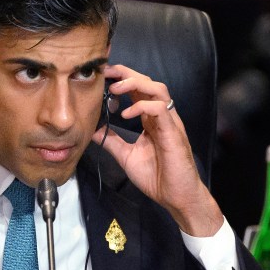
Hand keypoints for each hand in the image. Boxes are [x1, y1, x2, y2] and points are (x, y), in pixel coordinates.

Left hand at [93, 65, 223, 236]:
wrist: (176, 197)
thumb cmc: (157, 177)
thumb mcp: (126, 156)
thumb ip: (112, 141)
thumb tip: (93, 130)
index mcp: (151, 120)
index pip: (138, 89)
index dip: (122, 78)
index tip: (103, 76)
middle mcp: (161, 117)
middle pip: (148, 81)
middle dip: (126, 73)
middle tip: (106, 73)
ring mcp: (169, 123)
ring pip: (158, 88)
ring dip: (135, 84)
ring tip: (115, 90)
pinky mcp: (174, 132)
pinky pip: (160, 109)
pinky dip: (142, 106)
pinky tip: (126, 114)